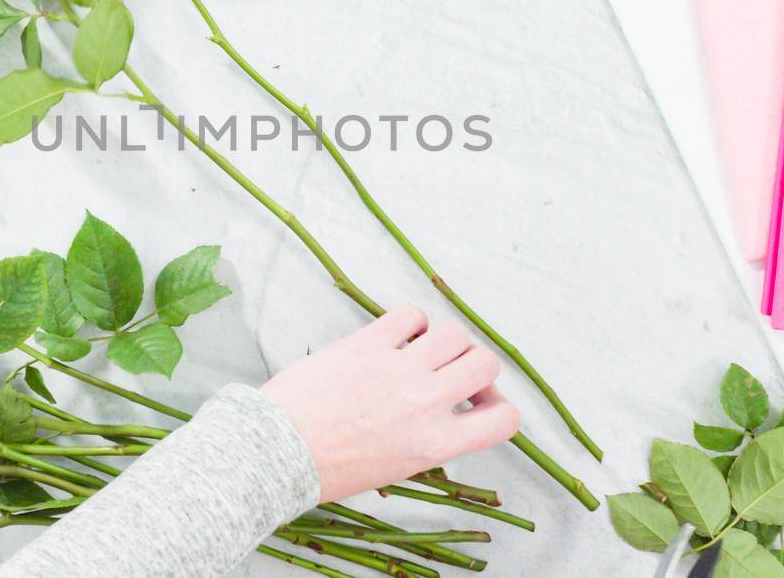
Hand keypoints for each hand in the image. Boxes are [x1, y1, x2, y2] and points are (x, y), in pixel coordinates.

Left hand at [259, 306, 519, 503]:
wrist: (279, 451)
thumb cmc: (329, 469)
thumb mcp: (394, 469)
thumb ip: (429, 440)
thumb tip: (445, 417)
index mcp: (435, 444)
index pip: (503, 420)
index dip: (499, 408)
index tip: (481, 406)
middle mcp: (426, 403)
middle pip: (486, 364)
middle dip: (477, 368)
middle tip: (456, 374)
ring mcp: (399, 369)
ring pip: (456, 333)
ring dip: (447, 341)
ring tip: (425, 352)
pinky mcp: (369, 343)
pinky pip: (411, 314)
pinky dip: (412, 321)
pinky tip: (398, 336)